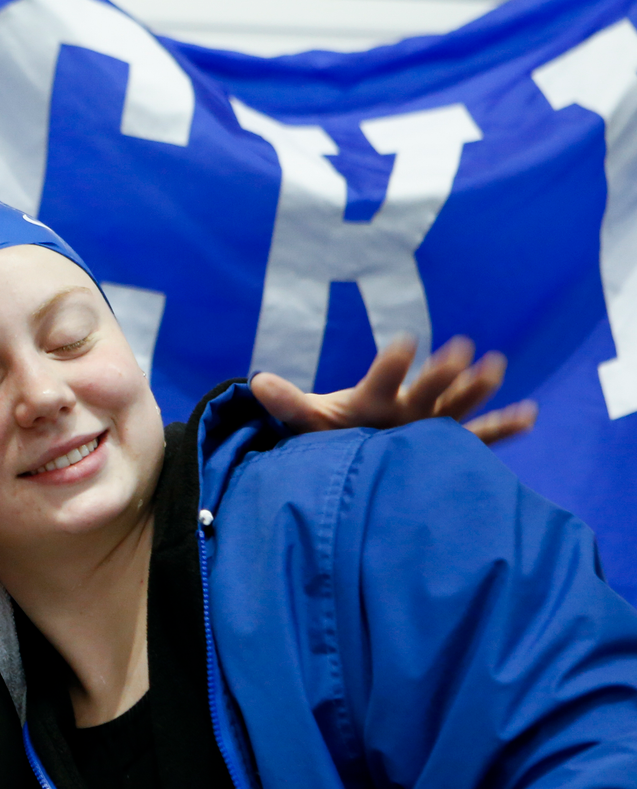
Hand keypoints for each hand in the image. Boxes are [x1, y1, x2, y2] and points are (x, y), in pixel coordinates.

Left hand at [250, 336, 537, 444]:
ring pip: (456, 405)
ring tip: (495, 365)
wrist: (352, 447)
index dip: (391, 364)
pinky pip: (478, 437)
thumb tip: (259, 384)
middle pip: (425, 390)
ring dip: (474, 388)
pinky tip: (530, 414)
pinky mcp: (445, 444)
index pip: (380, 379)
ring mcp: (428, 423)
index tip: (405, 341)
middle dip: (439, 373)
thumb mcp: (308, 421)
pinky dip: (503, 427)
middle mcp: (405, 407)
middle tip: (459, 348)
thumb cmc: (332, 432)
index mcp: (372, 399)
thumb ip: (290, 405)